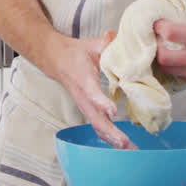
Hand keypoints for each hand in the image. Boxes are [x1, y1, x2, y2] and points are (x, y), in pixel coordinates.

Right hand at [49, 30, 135, 149]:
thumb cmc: (76, 53)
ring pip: (96, 125)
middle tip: (125, 142)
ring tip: (128, 148)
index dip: (101, 102)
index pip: (91, 92)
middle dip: (110, 132)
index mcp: (83, 79)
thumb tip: (115, 37)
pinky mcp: (88, 109)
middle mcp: (83, 96)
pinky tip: (123, 145)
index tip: (113, 110)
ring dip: (111, 139)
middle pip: (94, 118)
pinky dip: (110, 137)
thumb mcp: (91, 45)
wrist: (56, 60)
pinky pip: (98, 126)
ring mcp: (85, 105)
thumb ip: (106, 42)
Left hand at [154, 3, 185, 82]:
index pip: (170, 33)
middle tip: (155, 36)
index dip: (158, 26)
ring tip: (162, 45)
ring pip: (166, 68)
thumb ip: (184, 10)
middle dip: (155, 44)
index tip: (156, 21)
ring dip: (160, 56)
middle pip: (163, 56)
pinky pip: (174, 74)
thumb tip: (162, 7)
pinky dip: (170, 64)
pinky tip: (173, 54)